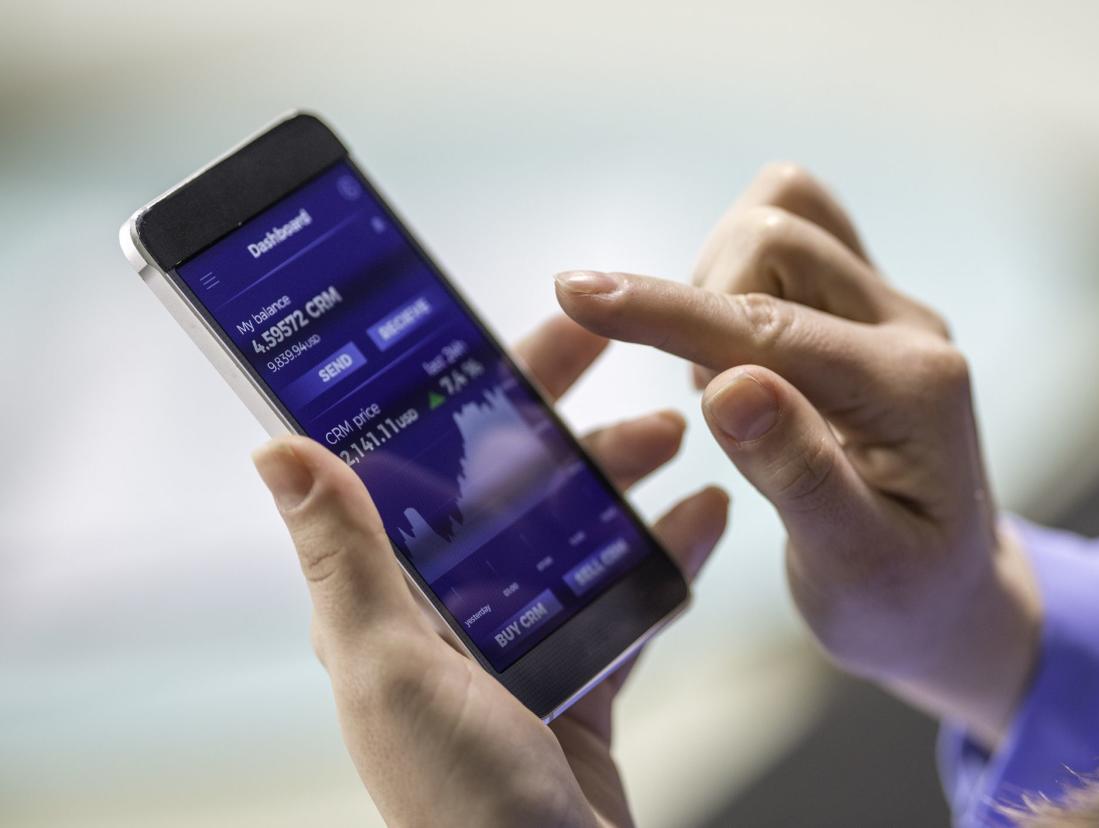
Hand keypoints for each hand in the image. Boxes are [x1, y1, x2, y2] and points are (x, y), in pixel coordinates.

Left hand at [252, 316, 728, 826]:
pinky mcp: (578, 678)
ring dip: (623, 475)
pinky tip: (705, 517)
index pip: (419, 461)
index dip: (465, 386)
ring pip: (574, 529)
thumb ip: (345, 559)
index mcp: (389, 597)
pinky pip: (626, 596)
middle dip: (564, 418)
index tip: (516, 327)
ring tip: (677, 434)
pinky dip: (666, 554)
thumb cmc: (457, 802)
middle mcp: (448, 611)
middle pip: (509, 483)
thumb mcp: (390, 667)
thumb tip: (279, 451)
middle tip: (620, 361)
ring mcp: (518, 643)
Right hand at [554, 163, 1039, 747]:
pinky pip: (797, 234)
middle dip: (704, 303)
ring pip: (787, 214)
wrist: (951, 597)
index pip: (765, 328)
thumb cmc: (899, 601)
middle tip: (705, 400)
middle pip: (779, 236)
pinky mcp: (865, 307)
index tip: (573, 293)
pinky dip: (741, 272)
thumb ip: (797, 472)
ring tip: (723, 380)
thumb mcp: (853, 567)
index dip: (663, 311)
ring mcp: (889, 310)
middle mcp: (909, 328)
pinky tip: (739, 352)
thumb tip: (728, 386)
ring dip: (721, 282)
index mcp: (911, 391)